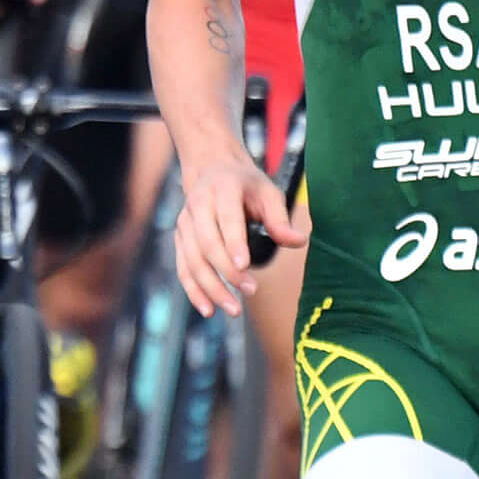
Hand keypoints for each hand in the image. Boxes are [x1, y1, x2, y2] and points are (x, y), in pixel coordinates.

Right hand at [171, 149, 300, 316]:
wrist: (212, 169)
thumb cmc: (246, 185)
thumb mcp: (268, 192)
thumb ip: (280, 218)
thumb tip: (299, 242)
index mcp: (222, 188)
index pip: (227, 219)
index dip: (233, 243)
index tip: (244, 266)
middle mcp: (198, 204)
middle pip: (207, 244)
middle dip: (227, 271)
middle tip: (251, 290)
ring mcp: (185, 223)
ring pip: (193, 260)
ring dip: (211, 287)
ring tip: (234, 309)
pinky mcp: (180, 239)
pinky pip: (183, 268)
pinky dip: (194, 291)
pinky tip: (209, 309)